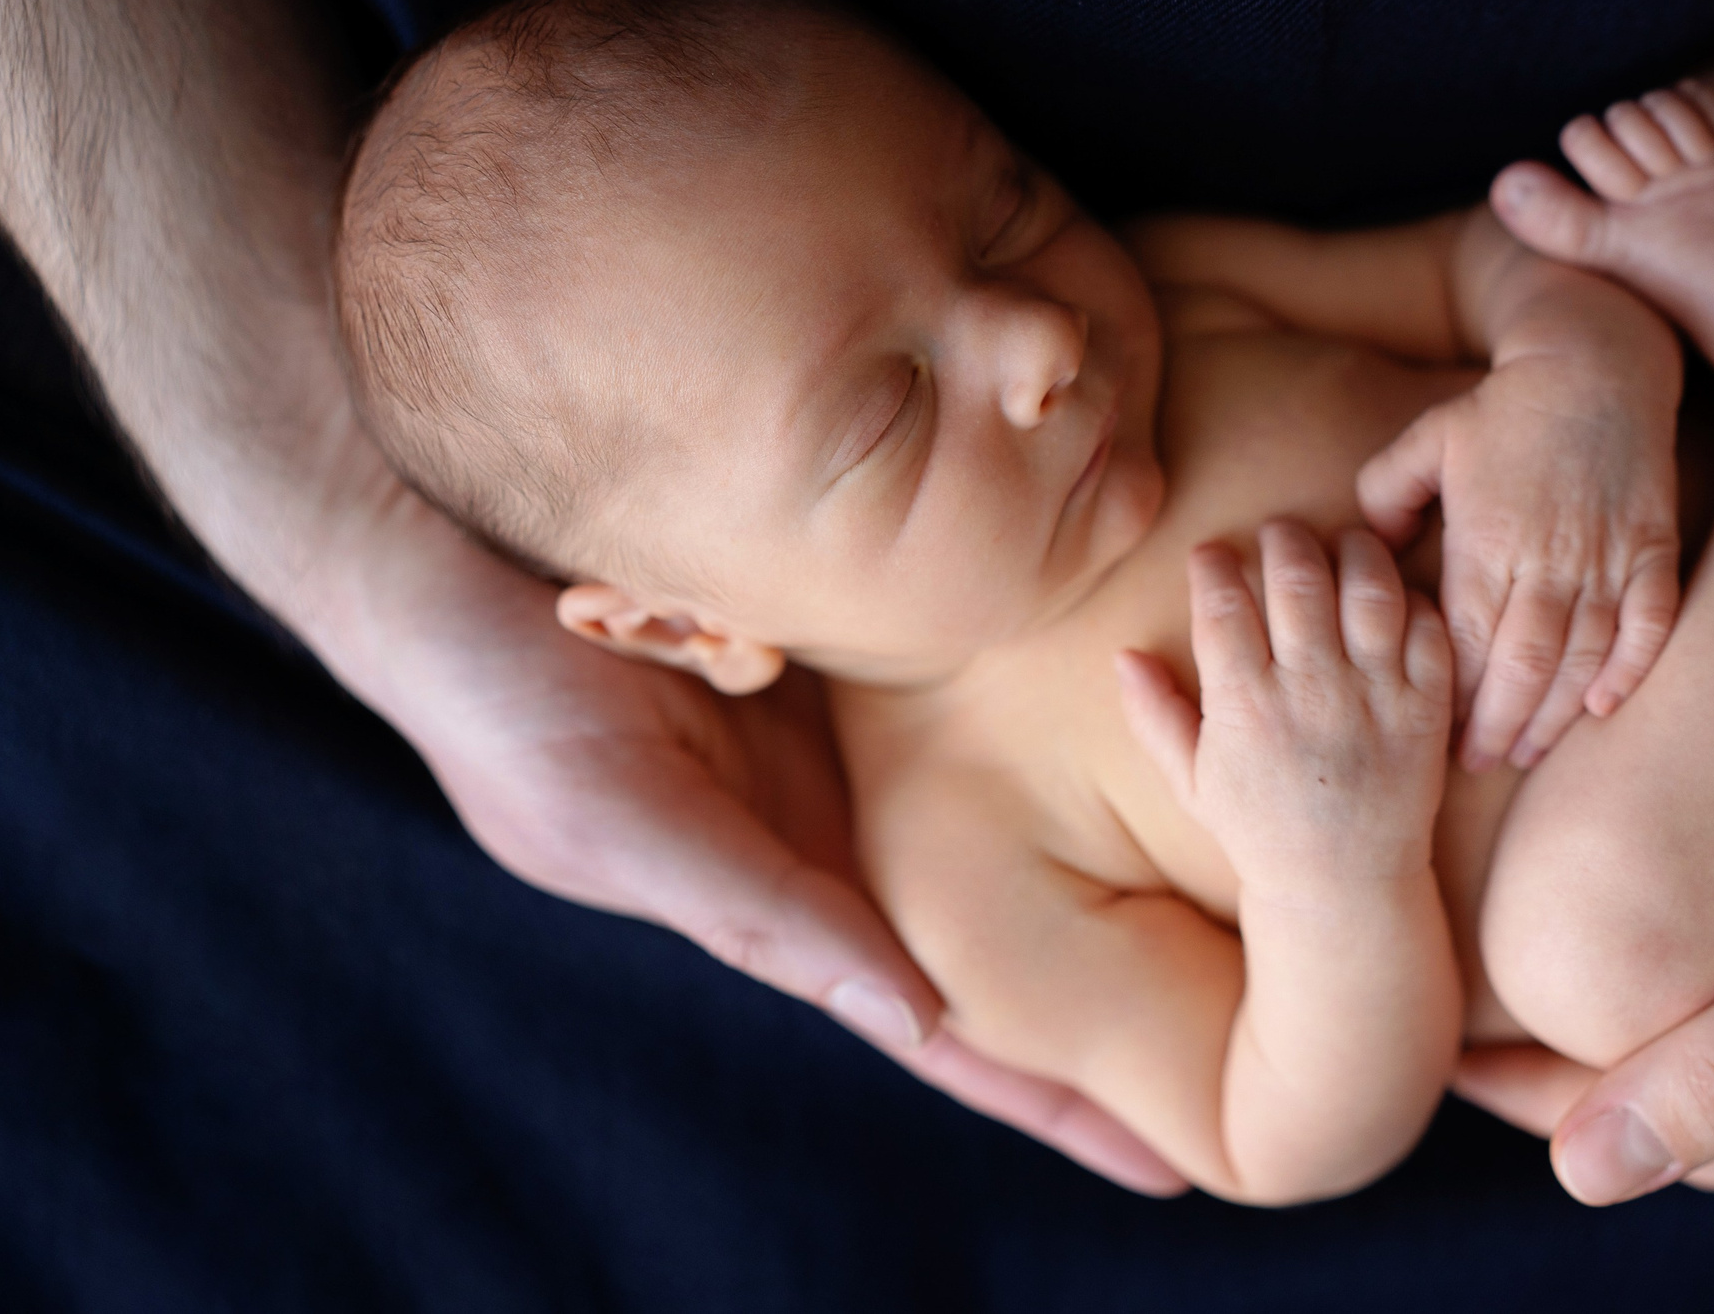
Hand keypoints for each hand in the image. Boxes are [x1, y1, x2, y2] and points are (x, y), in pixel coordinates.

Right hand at [324, 490, 1186, 1194]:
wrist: (446, 552)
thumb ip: (757, 912)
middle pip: (1016, 920)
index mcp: (795, 899)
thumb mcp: (620, 823)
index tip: (1169, 1160)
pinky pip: (992, 683)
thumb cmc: (507, 711)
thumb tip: (905, 1008)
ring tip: (1258, 876)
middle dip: (1125, 981)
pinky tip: (1168, 702)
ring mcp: (868, 736)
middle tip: (1267, 1026)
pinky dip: (1075, 711)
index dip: (1050, 1090)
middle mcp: (850, 828)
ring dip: (1126, 845)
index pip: (948, 1019)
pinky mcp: (873, 635)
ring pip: (1023, 806)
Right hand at [1117, 521, 1452, 888]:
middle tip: (1277, 534)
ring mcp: (1375, 698)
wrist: (1344, 887)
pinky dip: (1411, 597)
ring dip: (1353, 551)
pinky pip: (1427, 627)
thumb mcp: (1191, 782)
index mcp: (1244, 709)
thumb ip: (1155, 716)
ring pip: (1369, 588)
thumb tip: (1123, 653)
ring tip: (1339, 545)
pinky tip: (1390, 595)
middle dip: (1282, 539)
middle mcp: (1311, 694)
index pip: (1223, 603)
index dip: (1213, 564)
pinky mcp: (1426, 708)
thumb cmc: (1261, 831)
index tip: (1212, 555)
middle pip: (1297, 578)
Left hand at [1358, 355, 1680, 770]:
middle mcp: (1547, 559)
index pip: (1466, 644)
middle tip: (1478, 763)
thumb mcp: (1426, 438)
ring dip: (1555, 715)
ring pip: (1583, 660)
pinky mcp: (1652, 551)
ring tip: (1527, 751)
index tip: (1433, 734)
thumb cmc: (1505, 406)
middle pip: (1522, 668)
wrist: (1598, 363)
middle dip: (1497, 726)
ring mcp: (1606, 558)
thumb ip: (1385, 492)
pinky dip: (1629, 672)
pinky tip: (1604, 708)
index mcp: (1486, 541)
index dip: (1452, 698)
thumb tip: (1366, 545)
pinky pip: (1648, 627)